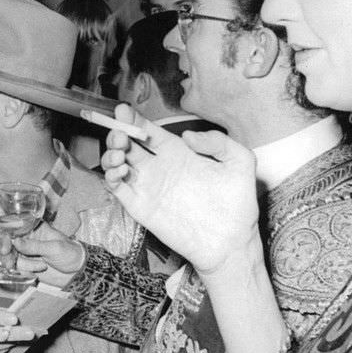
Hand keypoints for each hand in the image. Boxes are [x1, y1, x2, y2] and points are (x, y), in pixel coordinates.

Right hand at [11, 222, 84, 288]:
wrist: (78, 272)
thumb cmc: (70, 254)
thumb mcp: (54, 248)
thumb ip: (34, 246)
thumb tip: (15, 242)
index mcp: (35, 228)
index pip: (15, 229)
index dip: (6, 238)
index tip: (6, 248)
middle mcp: (28, 239)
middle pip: (8, 244)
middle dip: (8, 255)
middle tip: (11, 263)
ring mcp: (26, 252)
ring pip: (11, 258)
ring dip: (23, 265)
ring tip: (40, 267)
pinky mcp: (27, 265)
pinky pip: (17, 268)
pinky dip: (24, 272)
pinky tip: (37, 272)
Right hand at [100, 105, 258, 275]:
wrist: (230, 243)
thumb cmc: (238, 205)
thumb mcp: (240, 162)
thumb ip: (219, 141)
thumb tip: (188, 136)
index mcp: (178, 153)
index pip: (149, 131)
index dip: (134, 119)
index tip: (123, 110)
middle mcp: (160, 168)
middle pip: (128, 144)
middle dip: (118, 133)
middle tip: (120, 134)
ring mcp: (149, 187)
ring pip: (118, 163)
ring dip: (111, 153)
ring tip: (119, 154)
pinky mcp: (141, 208)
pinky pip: (118, 188)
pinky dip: (111, 176)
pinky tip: (120, 171)